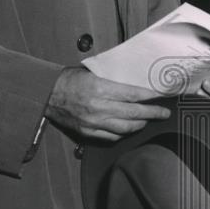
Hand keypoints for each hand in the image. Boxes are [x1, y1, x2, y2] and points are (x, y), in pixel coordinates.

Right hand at [46, 67, 169, 140]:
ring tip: (148, 120)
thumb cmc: (67, 81)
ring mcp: (94, 122)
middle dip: (152, 113)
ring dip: (140, 124)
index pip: (133, 95)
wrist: (46, 95)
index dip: (150, 97)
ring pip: (125, 128)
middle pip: (134, 113)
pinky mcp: (88, 132)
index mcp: (100, 89)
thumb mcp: (91, 72)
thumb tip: (132, 81)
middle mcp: (99, 108)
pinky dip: (123, 133)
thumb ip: (111, 79)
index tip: (160, 97)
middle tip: (163, 113)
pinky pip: (112, 136)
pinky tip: (129, 128)